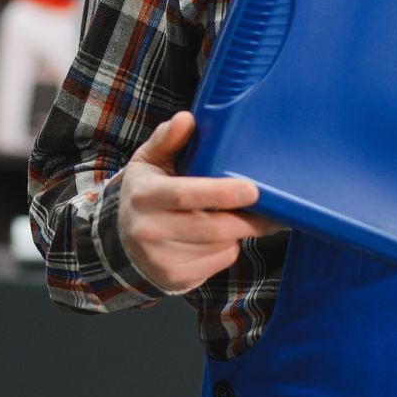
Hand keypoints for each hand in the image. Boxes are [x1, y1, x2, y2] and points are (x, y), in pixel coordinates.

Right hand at [118, 112, 276, 294]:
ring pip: (220, 246)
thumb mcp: (149, 162)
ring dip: (239, 232)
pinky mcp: (175, 278)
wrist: (124, 242)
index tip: (252, 189)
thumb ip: (168, 139)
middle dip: (248, 220)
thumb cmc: (146, 194)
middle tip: (272, 210)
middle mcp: (148, 229)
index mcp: (144, 195)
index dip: (222, 193)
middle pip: (212, 228)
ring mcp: (161, 258)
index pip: (186, 195)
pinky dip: (228, 249)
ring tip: (244, 219)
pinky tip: (222, 238)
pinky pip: (219, 262)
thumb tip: (186, 119)